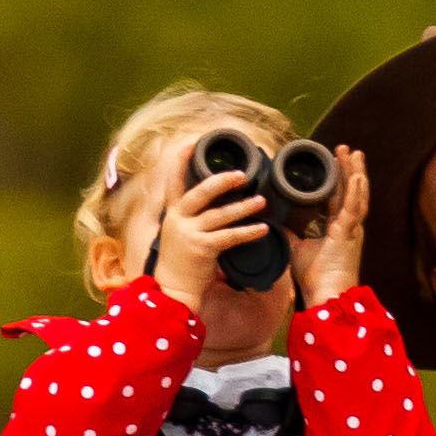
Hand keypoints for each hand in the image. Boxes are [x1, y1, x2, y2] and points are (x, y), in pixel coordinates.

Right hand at [149, 154, 273, 312]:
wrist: (172, 291)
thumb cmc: (180, 262)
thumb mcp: (178, 234)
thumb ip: (191, 218)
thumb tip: (213, 202)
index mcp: (173, 214)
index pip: (174, 183)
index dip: (180, 162)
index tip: (190, 144)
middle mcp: (179, 220)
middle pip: (200, 193)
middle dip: (221, 181)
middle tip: (242, 174)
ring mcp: (190, 234)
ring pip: (220, 214)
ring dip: (243, 207)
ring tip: (261, 201)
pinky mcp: (202, 249)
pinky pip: (230, 236)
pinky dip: (248, 232)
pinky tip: (262, 228)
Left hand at [292, 142, 370, 305]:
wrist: (327, 294)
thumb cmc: (316, 277)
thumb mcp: (297, 249)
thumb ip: (290, 234)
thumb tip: (275, 221)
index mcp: (339, 228)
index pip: (339, 198)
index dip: (339, 180)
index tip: (334, 162)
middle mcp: (349, 225)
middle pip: (351, 191)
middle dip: (349, 169)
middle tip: (346, 149)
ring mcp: (352, 228)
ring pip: (357, 194)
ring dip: (356, 173)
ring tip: (354, 154)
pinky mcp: (350, 233)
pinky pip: (355, 208)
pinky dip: (356, 191)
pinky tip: (357, 176)